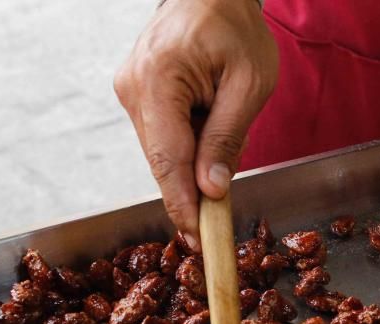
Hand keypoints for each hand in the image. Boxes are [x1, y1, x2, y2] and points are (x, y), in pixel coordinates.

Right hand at [115, 0, 277, 248]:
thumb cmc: (235, 28)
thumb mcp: (250, 83)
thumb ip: (228, 137)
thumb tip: (211, 189)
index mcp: (158, 79)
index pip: (167, 160)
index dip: (183, 207)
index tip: (199, 240)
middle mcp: (132, 87)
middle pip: (163, 162)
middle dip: (194, 189)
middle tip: (223, 212)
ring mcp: (130, 91)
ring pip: (163, 154)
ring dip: (194, 163)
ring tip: (224, 132)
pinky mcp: (136, 95)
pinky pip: (162, 137)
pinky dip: (187, 146)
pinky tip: (209, 122)